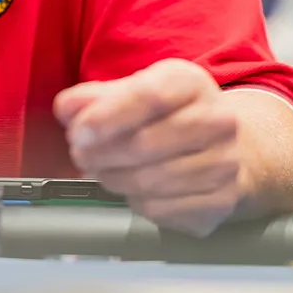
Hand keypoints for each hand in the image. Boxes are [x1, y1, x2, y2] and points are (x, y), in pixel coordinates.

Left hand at [54, 58, 241, 236]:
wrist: (226, 146)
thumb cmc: (170, 114)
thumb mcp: (135, 90)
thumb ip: (96, 97)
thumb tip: (66, 108)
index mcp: (191, 83)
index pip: (148, 97)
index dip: (106, 117)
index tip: (78, 131)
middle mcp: (218, 121)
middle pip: (145, 144)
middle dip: (100, 154)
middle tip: (80, 155)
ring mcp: (225, 163)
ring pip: (150, 181)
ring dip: (113, 179)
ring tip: (101, 171)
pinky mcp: (221, 201)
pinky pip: (162, 209)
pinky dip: (135, 202)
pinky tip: (132, 189)